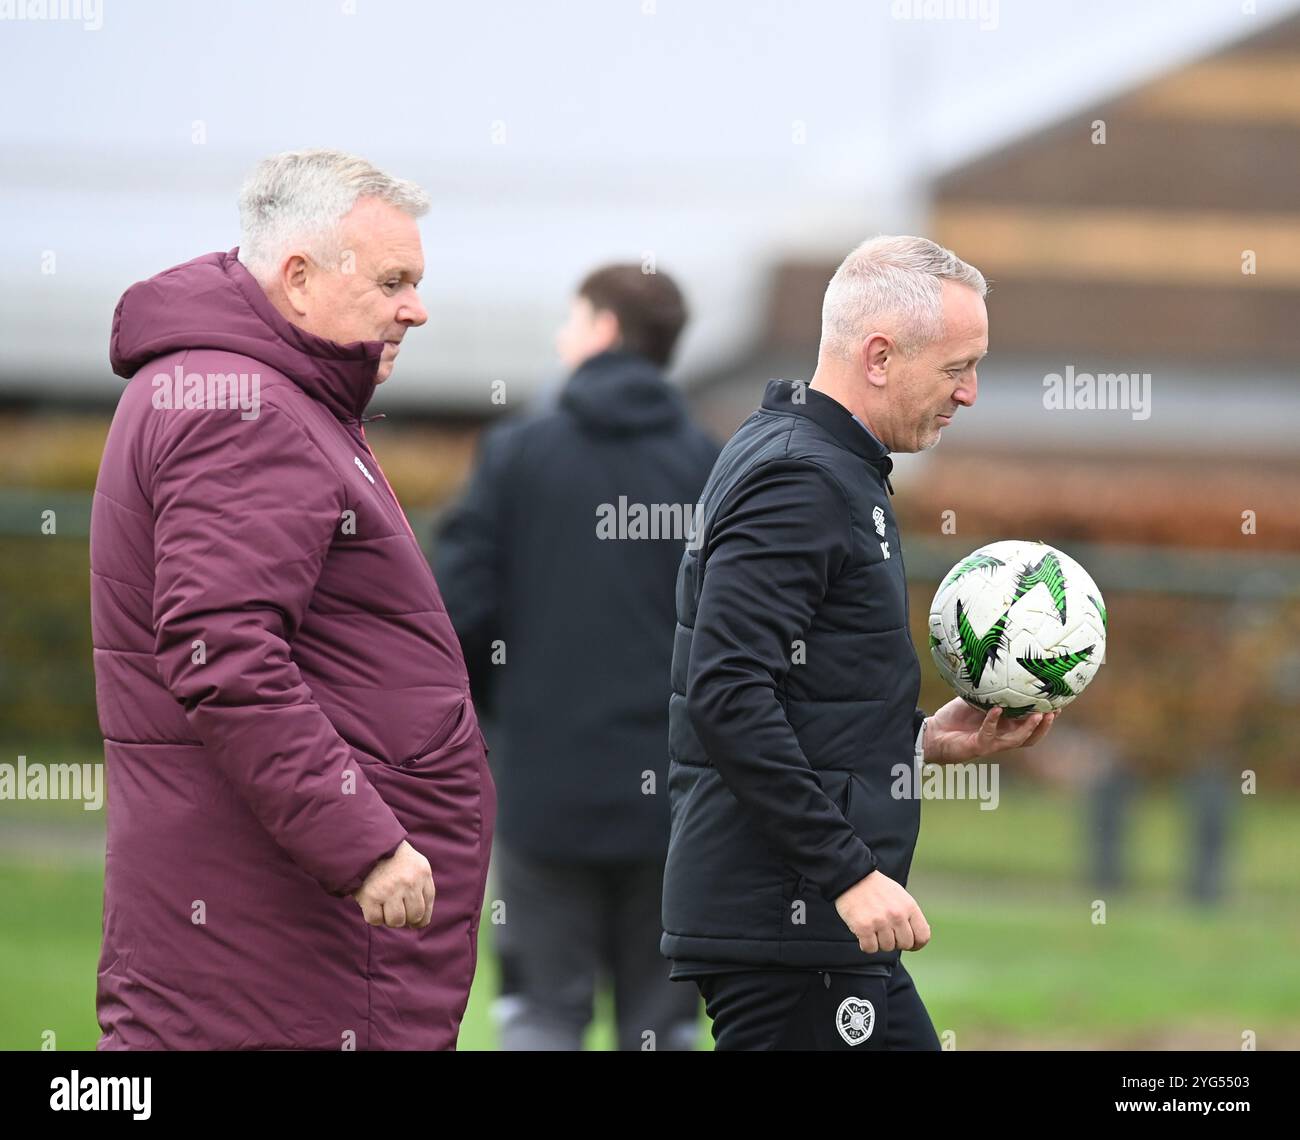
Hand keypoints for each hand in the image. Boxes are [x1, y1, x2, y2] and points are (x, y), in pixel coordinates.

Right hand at [352, 840, 435, 928]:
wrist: (366, 844)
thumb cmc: (391, 856)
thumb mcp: (415, 864)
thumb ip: (421, 887)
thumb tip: (420, 922)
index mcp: (423, 873)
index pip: (427, 907)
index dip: (420, 919)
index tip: (414, 922)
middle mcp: (409, 882)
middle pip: (414, 916)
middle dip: (406, 919)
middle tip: (396, 911)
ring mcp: (390, 890)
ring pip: (396, 921)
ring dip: (389, 918)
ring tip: (384, 906)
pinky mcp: (370, 896)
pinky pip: (375, 920)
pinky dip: (373, 916)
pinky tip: (372, 904)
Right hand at [834, 869, 930, 953]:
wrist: (852, 877)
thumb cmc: (877, 888)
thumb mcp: (900, 896)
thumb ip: (910, 915)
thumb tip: (918, 938)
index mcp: (909, 906)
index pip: (923, 936)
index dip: (916, 944)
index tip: (908, 943)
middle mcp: (897, 915)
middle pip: (905, 944)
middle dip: (896, 942)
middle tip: (886, 932)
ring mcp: (880, 921)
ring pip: (887, 947)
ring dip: (879, 942)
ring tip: (873, 928)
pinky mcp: (863, 927)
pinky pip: (870, 948)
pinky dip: (866, 944)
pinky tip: (863, 933)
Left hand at [923, 698, 1056, 763]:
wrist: (933, 733)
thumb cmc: (955, 716)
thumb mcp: (974, 699)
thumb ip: (987, 688)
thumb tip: (997, 663)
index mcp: (1005, 727)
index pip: (1032, 725)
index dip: (1047, 717)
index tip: (1059, 702)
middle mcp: (1003, 737)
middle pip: (1031, 737)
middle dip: (1045, 726)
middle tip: (1055, 711)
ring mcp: (992, 743)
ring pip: (1018, 739)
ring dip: (1029, 727)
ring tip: (1039, 714)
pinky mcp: (978, 745)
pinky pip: (989, 733)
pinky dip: (994, 721)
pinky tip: (997, 710)